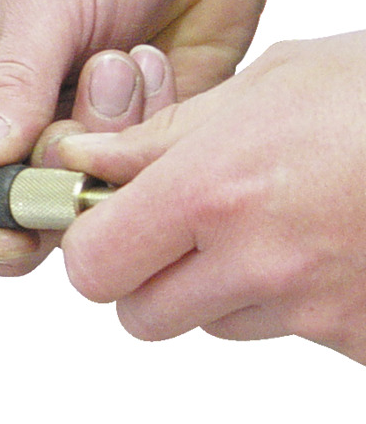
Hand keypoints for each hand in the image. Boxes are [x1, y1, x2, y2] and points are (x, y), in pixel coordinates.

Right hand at [0, 0, 269, 273]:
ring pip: (77, 194)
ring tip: (122, 59)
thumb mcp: (44, 2)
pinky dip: (151, 127)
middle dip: (59, 154)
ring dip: (112, 129)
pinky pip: (132, 178)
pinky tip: (151, 68)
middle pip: (13, 203)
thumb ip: (8, 85)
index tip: (20, 211)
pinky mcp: (125, 145)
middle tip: (91, 81)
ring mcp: (65, 135)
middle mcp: (3, 120)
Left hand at [58, 31, 365, 364]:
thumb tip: (85, 161)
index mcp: (218, 189)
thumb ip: (166, 136)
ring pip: (215, 324)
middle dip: (147, 276)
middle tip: (181, 228)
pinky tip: (333, 245)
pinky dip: (296, 301)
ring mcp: (319, 310)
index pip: (92, 263)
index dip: (92, 242)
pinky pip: (291, 333)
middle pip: (141, 314)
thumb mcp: (272, 83)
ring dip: (223, 286)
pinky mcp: (361, 340)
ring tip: (280, 220)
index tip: (105, 219)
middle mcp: (260, 260)